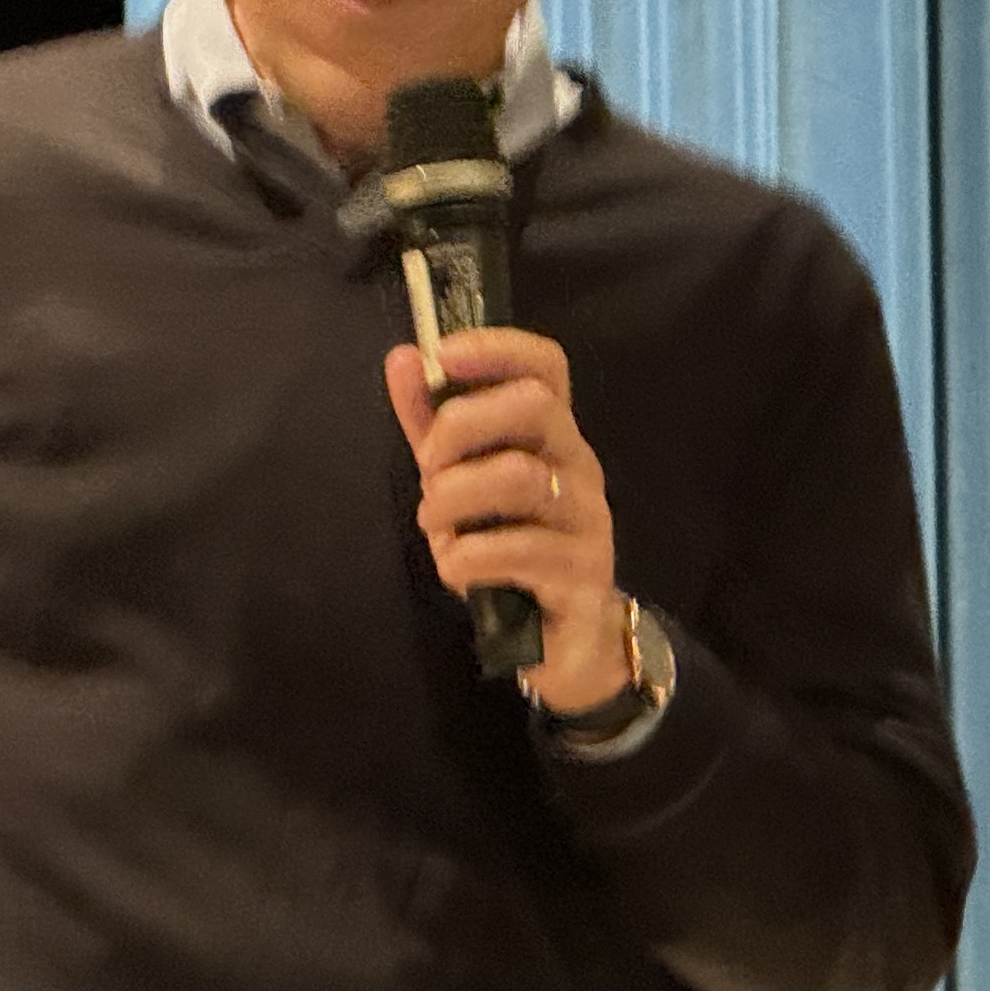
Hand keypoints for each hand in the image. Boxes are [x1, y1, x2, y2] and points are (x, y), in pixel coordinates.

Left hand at [383, 327, 631, 715]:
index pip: (546, 366)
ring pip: (521, 477)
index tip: (442, 354)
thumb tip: (402, 358)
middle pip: (535, 406)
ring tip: (437, 527)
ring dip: (455, 499)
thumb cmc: (508, 549)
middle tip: (428, 470)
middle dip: (460, 428)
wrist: (562, 642)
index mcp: (551, 435)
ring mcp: (587, 519)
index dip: (498, 348)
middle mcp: (579, 465)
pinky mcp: (582, 574)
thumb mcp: (461, 482)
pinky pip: (517, 550)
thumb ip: (432, 424)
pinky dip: (467, 558)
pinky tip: (457, 570)